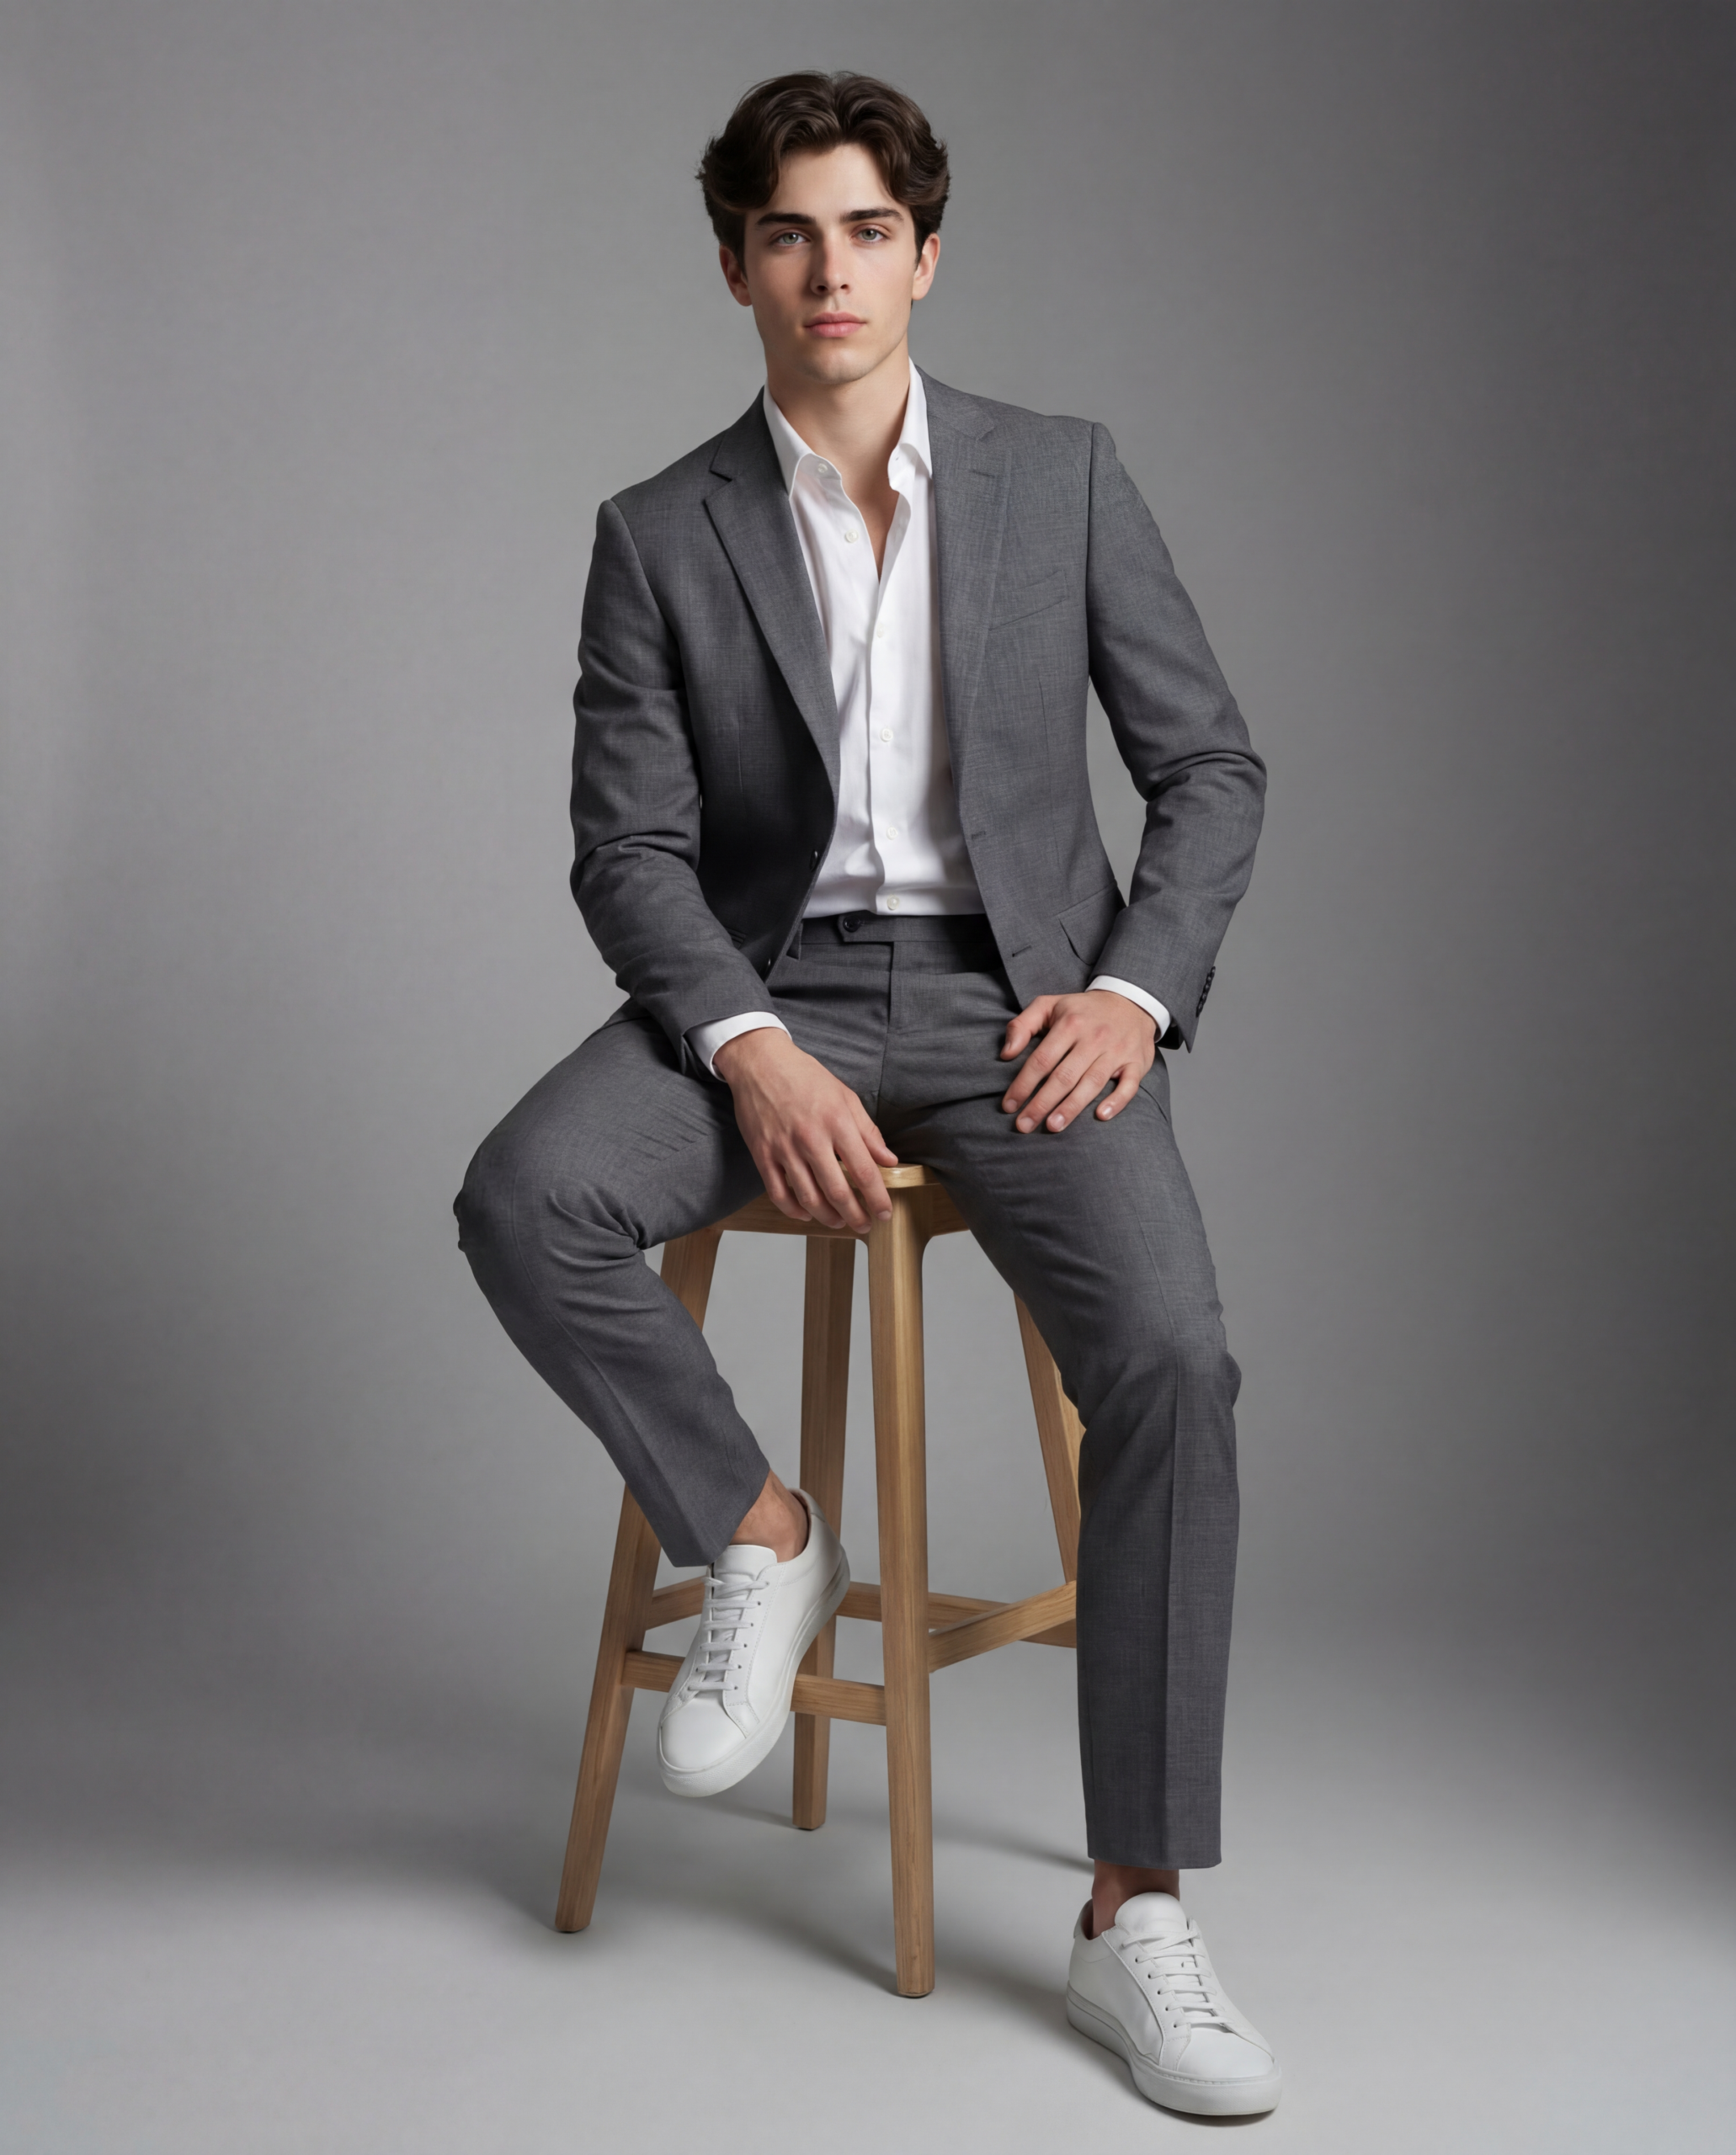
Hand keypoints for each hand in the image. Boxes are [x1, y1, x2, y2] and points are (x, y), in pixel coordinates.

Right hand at [713, 1028, 897, 1232]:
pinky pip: (779, 1193)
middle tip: (864, 1224)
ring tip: (838, 1222)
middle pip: (837, 1192)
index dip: (877, 1198)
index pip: (863, 1171)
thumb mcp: (845, 1096)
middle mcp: (811, 1139)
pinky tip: (806, 1213)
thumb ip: (868, 1131)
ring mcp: (784, 1149)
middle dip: (855, 1215)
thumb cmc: (805, 1077)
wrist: (761, 1063)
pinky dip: (793, 1210)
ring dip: (827, 1217)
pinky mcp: (763, 1155)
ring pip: (809, 1198)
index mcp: (837, 1122)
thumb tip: (888, 1160)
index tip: (884, 1212)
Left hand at [999, 988, 1155, 1132]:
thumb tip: (1005, 1054)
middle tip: (1024, 1125)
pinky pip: (1129, 1085)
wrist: (1130, 1001)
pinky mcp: (1136, 1063)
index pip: (1042, 1060)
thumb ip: (1022, 1025)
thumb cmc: (1082, 1010)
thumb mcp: (1049, 1005)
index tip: (1009, 1105)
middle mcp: (1094, 1038)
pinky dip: (1116, 1101)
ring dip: (1071, 1107)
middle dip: (1041, 1103)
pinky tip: (1101, 1115)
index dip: (1023, 1084)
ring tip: (1052, 1126)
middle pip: (1064, 1076)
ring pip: (1092, 1083)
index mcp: (1070, 1024)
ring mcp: (1117, 1051)